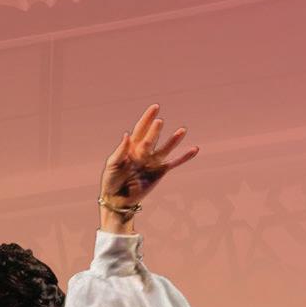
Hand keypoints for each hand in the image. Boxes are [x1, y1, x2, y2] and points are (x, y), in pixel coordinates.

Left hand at [99, 106, 198, 223]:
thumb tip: (127, 134)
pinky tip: (194, 150)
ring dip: (174, 140)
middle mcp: (144, 152)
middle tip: (159, 122)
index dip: (147, 118)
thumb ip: (120, 151)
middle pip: (152, 138)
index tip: (155, 108)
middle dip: (155, 130)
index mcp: (131, 147)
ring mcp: (153, 161)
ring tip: (182, 130)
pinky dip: (184, 157)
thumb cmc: (111, 180)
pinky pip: (174, 163)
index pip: (141, 129)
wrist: (117, 198)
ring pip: (166, 148)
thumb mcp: (112, 165)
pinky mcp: (160, 172)